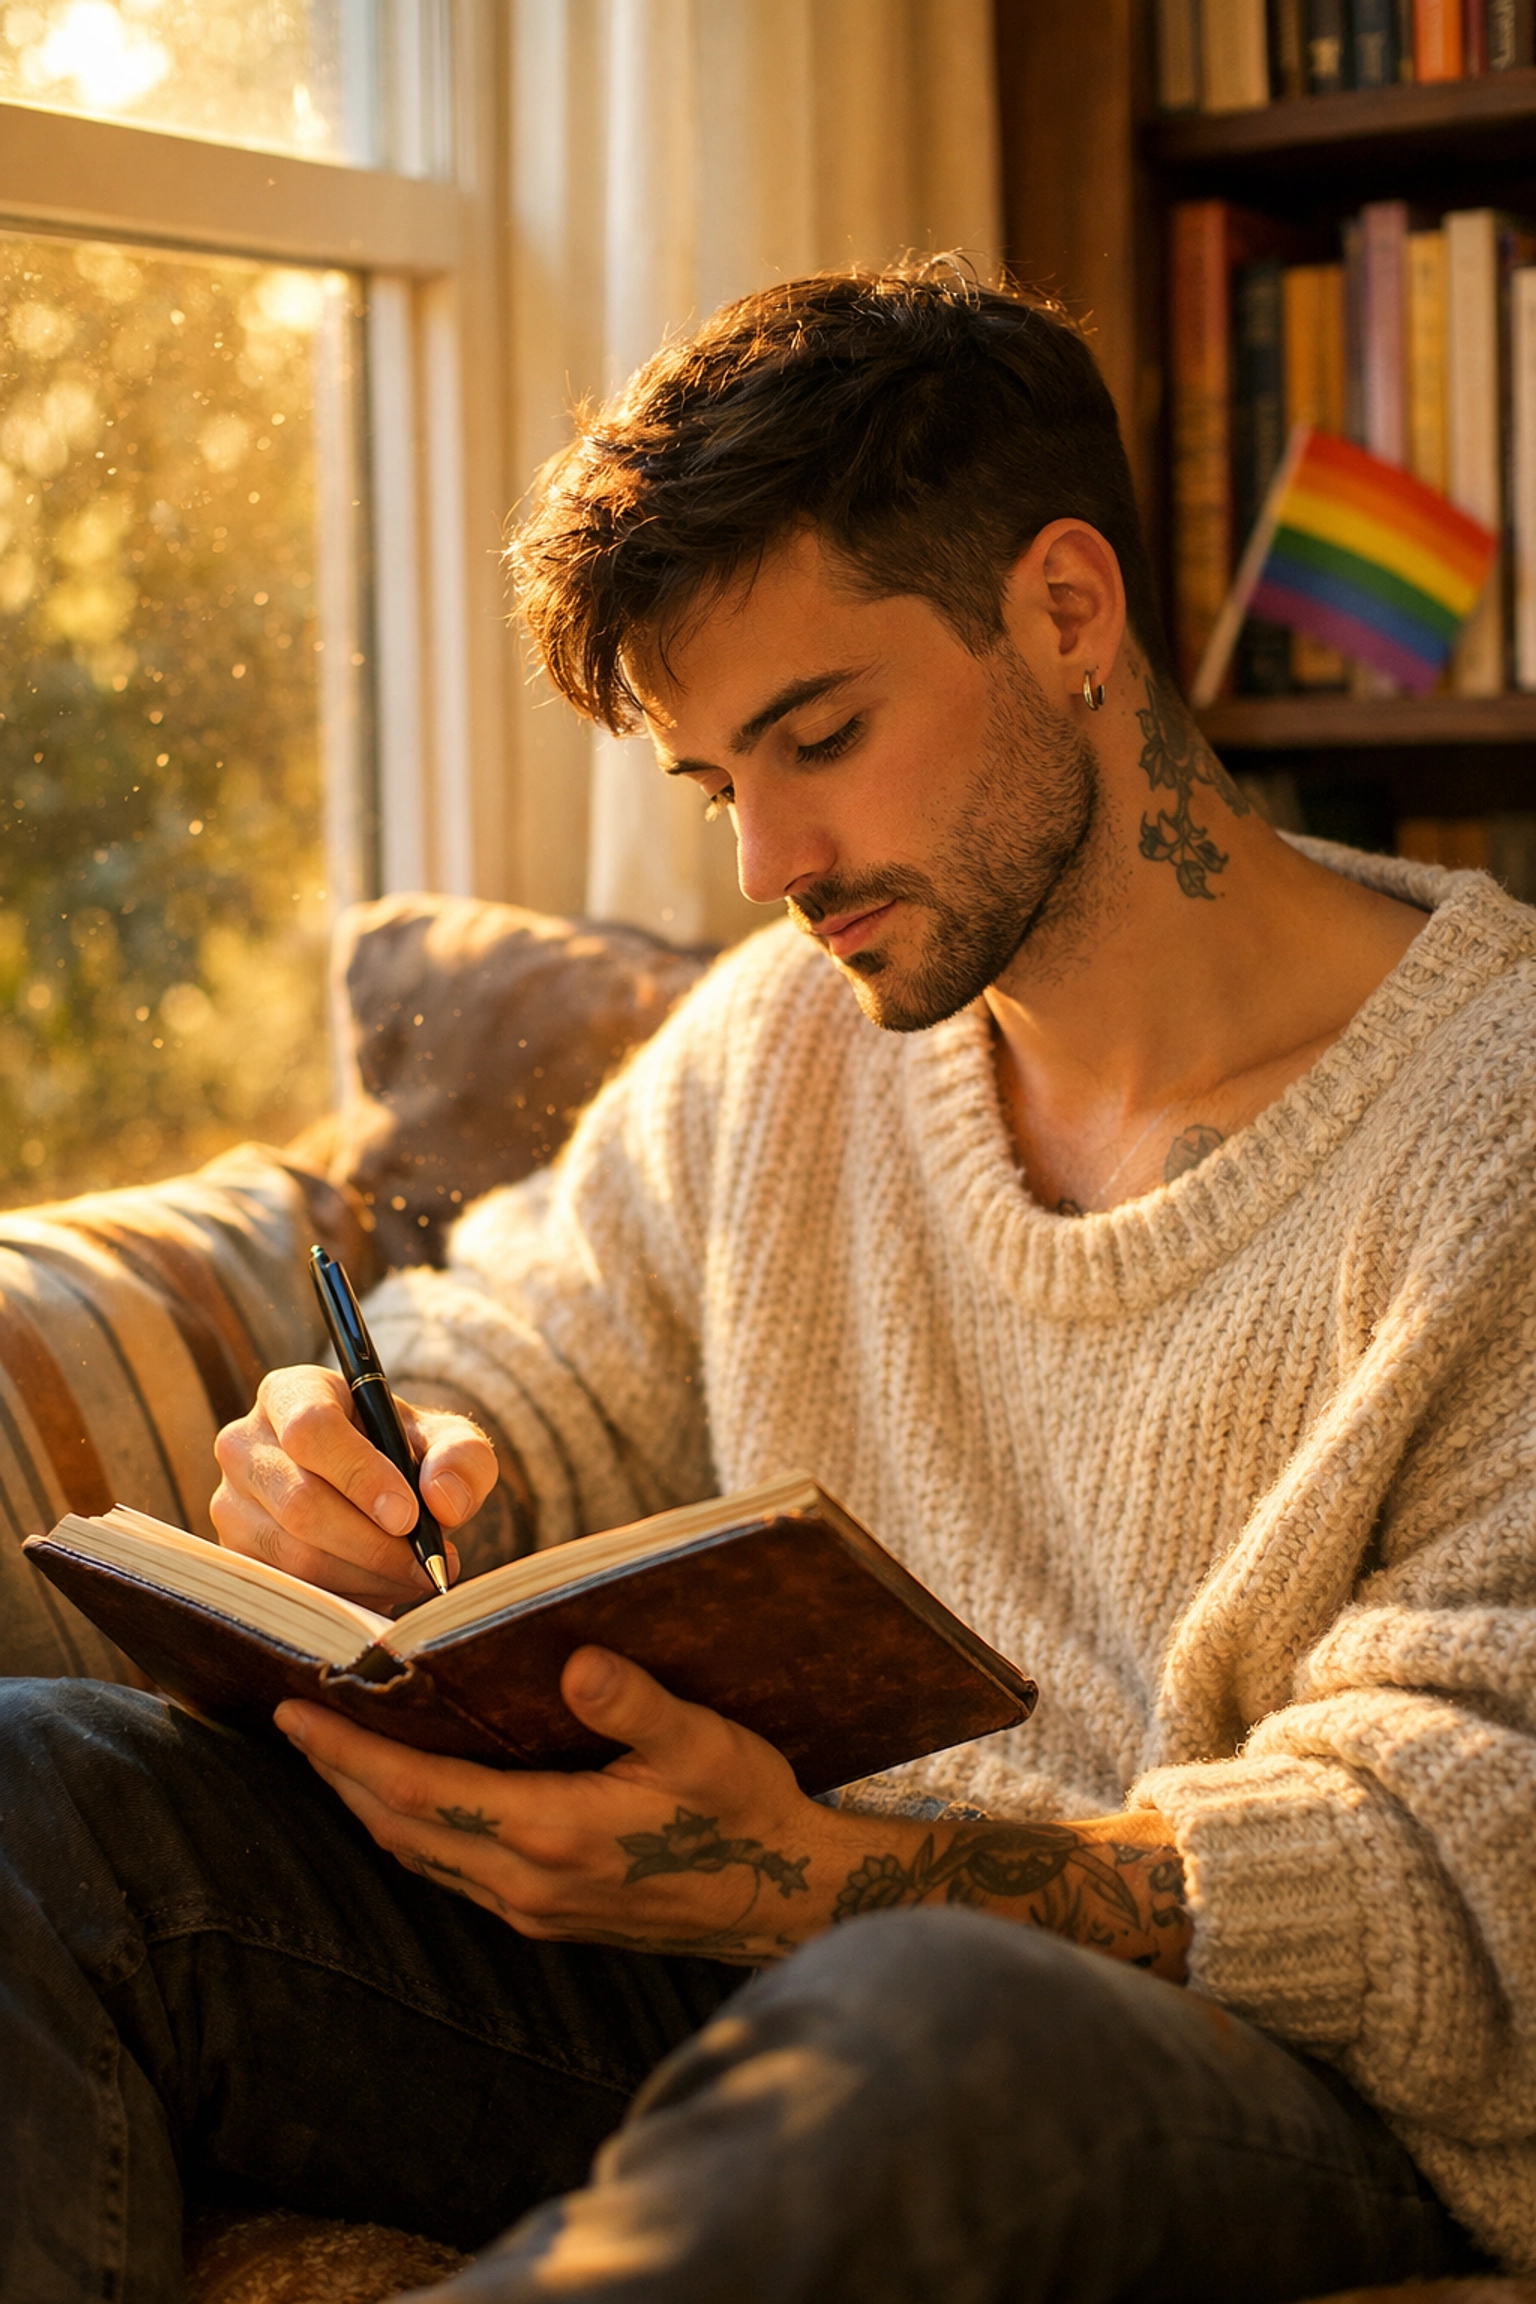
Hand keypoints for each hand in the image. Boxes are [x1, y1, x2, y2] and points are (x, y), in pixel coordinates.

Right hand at [212, 1364, 496, 1607]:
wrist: (370, 1491)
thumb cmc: (403, 1455)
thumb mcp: (444, 1441)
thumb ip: (461, 1456)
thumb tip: (443, 1500)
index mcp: (290, 1394)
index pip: (310, 1429)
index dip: (359, 1475)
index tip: (407, 1515)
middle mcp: (244, 1444)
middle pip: (300, 1502)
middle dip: (373, 1544)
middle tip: (427, 1562)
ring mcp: (229, 1503)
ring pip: (293, 1555)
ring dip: (365, 1576)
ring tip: (413, 1575)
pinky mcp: (234, 1555)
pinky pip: (288, 1588)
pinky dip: (344, 1597)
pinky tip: (379, 1586)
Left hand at [275, 1645, 843, 1962]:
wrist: (784, 1899)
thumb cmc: (747, 1810)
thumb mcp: (705, 1745)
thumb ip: (636, 1705)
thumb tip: (576, 1663)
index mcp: (554, 1832)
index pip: (421, 1792)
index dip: (350, 1755)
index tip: (296, 1715)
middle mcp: (528, 1881)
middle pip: (401, 1828)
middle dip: (340, 1775)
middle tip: (291, 1722)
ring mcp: (534, 1907)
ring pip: (421, 1855)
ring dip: (369, 1805)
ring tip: (333, 1754)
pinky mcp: (548, 1914)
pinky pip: (453, 1870)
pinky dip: (412, 1829)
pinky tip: (410, 1798)